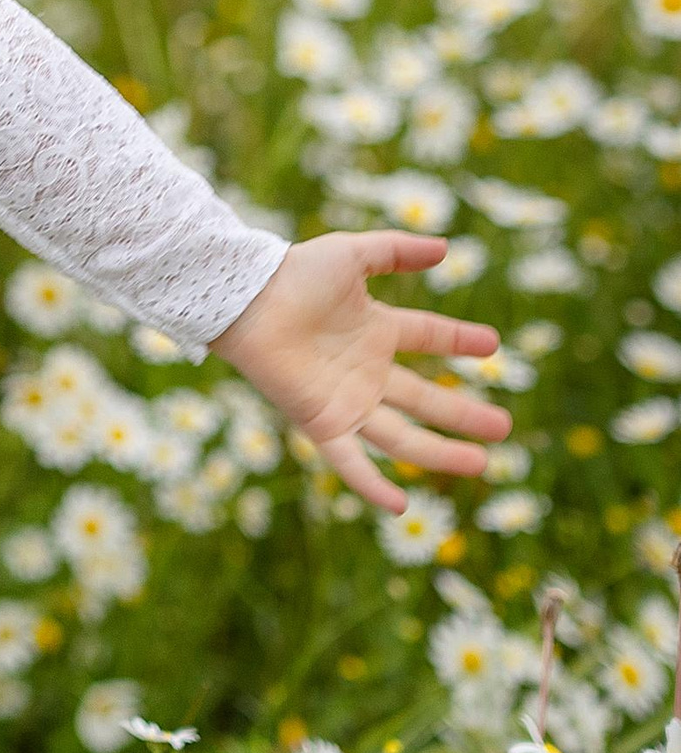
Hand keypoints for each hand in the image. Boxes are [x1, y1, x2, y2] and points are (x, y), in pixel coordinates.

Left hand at [209, 232, 511, 516]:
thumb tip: (445, 247)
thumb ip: (396, 251)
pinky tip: (400, 505)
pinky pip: (350, 461)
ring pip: (401, 436)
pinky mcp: (321, 422)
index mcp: (375, 329)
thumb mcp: (352, 255)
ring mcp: (346, 400)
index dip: (460, 340)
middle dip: (463, 415)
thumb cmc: (293, 274)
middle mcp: (365, 370)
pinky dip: (372, 485)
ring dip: (439, 453)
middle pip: (425, 398)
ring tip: (479, 465)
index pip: (428, 337)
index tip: (494, 345)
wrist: (246, 299)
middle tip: (504, 429)